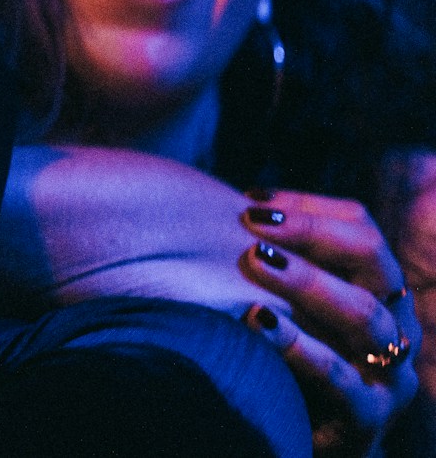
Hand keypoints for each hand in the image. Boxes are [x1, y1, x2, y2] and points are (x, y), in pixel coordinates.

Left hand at [238, 189, 419, 454]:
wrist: (301, 440)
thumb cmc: (292, 362)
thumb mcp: (293, 306)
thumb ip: (278, 262)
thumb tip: (240, 205)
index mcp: (378, 289)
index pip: (360, 229)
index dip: (309, 207)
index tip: (250, 201)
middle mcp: (394, 324)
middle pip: (370, 259)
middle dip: (310, 234)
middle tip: (251, 226)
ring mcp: (389, 372)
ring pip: (363, 315)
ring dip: (306, 282)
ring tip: (254, 261)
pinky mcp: (369, 417)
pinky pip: (342, 379)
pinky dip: (300, 348)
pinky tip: (258, 323)